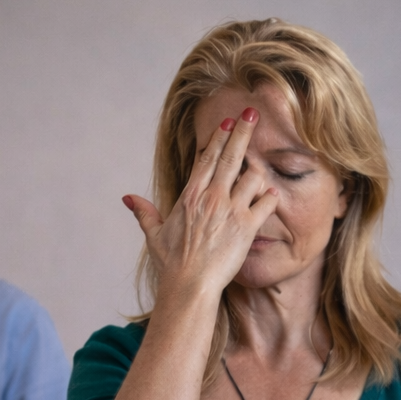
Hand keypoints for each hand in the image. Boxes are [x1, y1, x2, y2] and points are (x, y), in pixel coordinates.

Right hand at [122, 107, 279, 298]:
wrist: (190, 286)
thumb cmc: (172, 264)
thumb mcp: (155, 235)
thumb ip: (145, 212)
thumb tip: (128, 198)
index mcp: (190, 195)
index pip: (206, 158)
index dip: (218, 138)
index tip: (227, 122)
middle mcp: (212, 197)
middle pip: (231, 156)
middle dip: (243, 131)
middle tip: (252, 113)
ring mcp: (231, 210)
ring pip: (254, 176)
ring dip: (258, 172)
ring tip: (260, 172)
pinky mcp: (247, 227)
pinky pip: (267, 202)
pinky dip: (271, 198)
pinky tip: (272, 196)